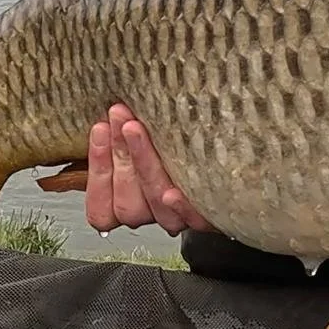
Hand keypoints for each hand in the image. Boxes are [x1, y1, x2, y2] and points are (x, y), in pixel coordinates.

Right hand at [84, 102, 217, 236]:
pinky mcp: (209, 216)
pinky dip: (181, 205)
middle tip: (121, 118)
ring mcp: (179, 217)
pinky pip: (194, 218)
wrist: (232, 169)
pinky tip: (173, 192)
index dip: (97, 167)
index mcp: (127, 206)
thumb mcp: (140, 145)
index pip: (101, 206)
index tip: (99, 127)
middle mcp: (151, 216)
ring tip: (137, 129)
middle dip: (120, 154)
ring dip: (144, 164)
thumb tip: (108, 110)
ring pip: (155, 204)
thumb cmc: (174, 148)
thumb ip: (120, 139)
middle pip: (127, 203)